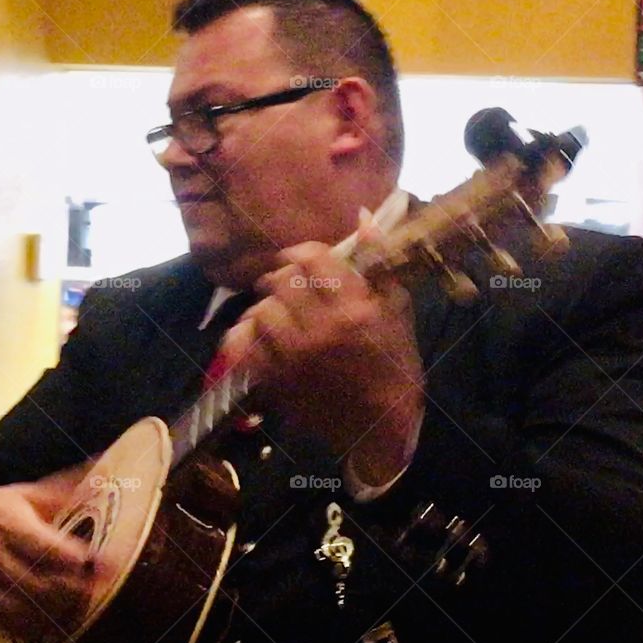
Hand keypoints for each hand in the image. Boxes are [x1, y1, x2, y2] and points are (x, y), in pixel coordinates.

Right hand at [0, 466, 96, 640]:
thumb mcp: (23, 494)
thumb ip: (62, 489)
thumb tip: (101, 466)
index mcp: (8, 523)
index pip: (44, 546)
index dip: (75, 557)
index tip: (101, 560)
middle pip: (40, 583)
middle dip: (74, 589)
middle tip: (101, 585)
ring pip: (27, 609)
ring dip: (60, 611)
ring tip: (85, 602)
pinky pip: (12, 625)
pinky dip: (39, 627)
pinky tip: (59, 619)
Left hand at [220, 214, 424, 486]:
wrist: (380, 426)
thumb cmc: (395, 364)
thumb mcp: (398, 310)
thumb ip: (379, 263)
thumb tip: (364, 217)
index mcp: (355, 308)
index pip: (312, 258)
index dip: (302, 252)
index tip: (302, 259)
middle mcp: (321, 329)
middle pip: (281, 280)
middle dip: (283, 278)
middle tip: (288, 286)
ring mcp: (294, 357)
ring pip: (261, 311)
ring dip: (267, 307)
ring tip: (277, 313)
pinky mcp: (275, 381)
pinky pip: (245, 346)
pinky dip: (248, 336)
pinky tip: (262, 337)